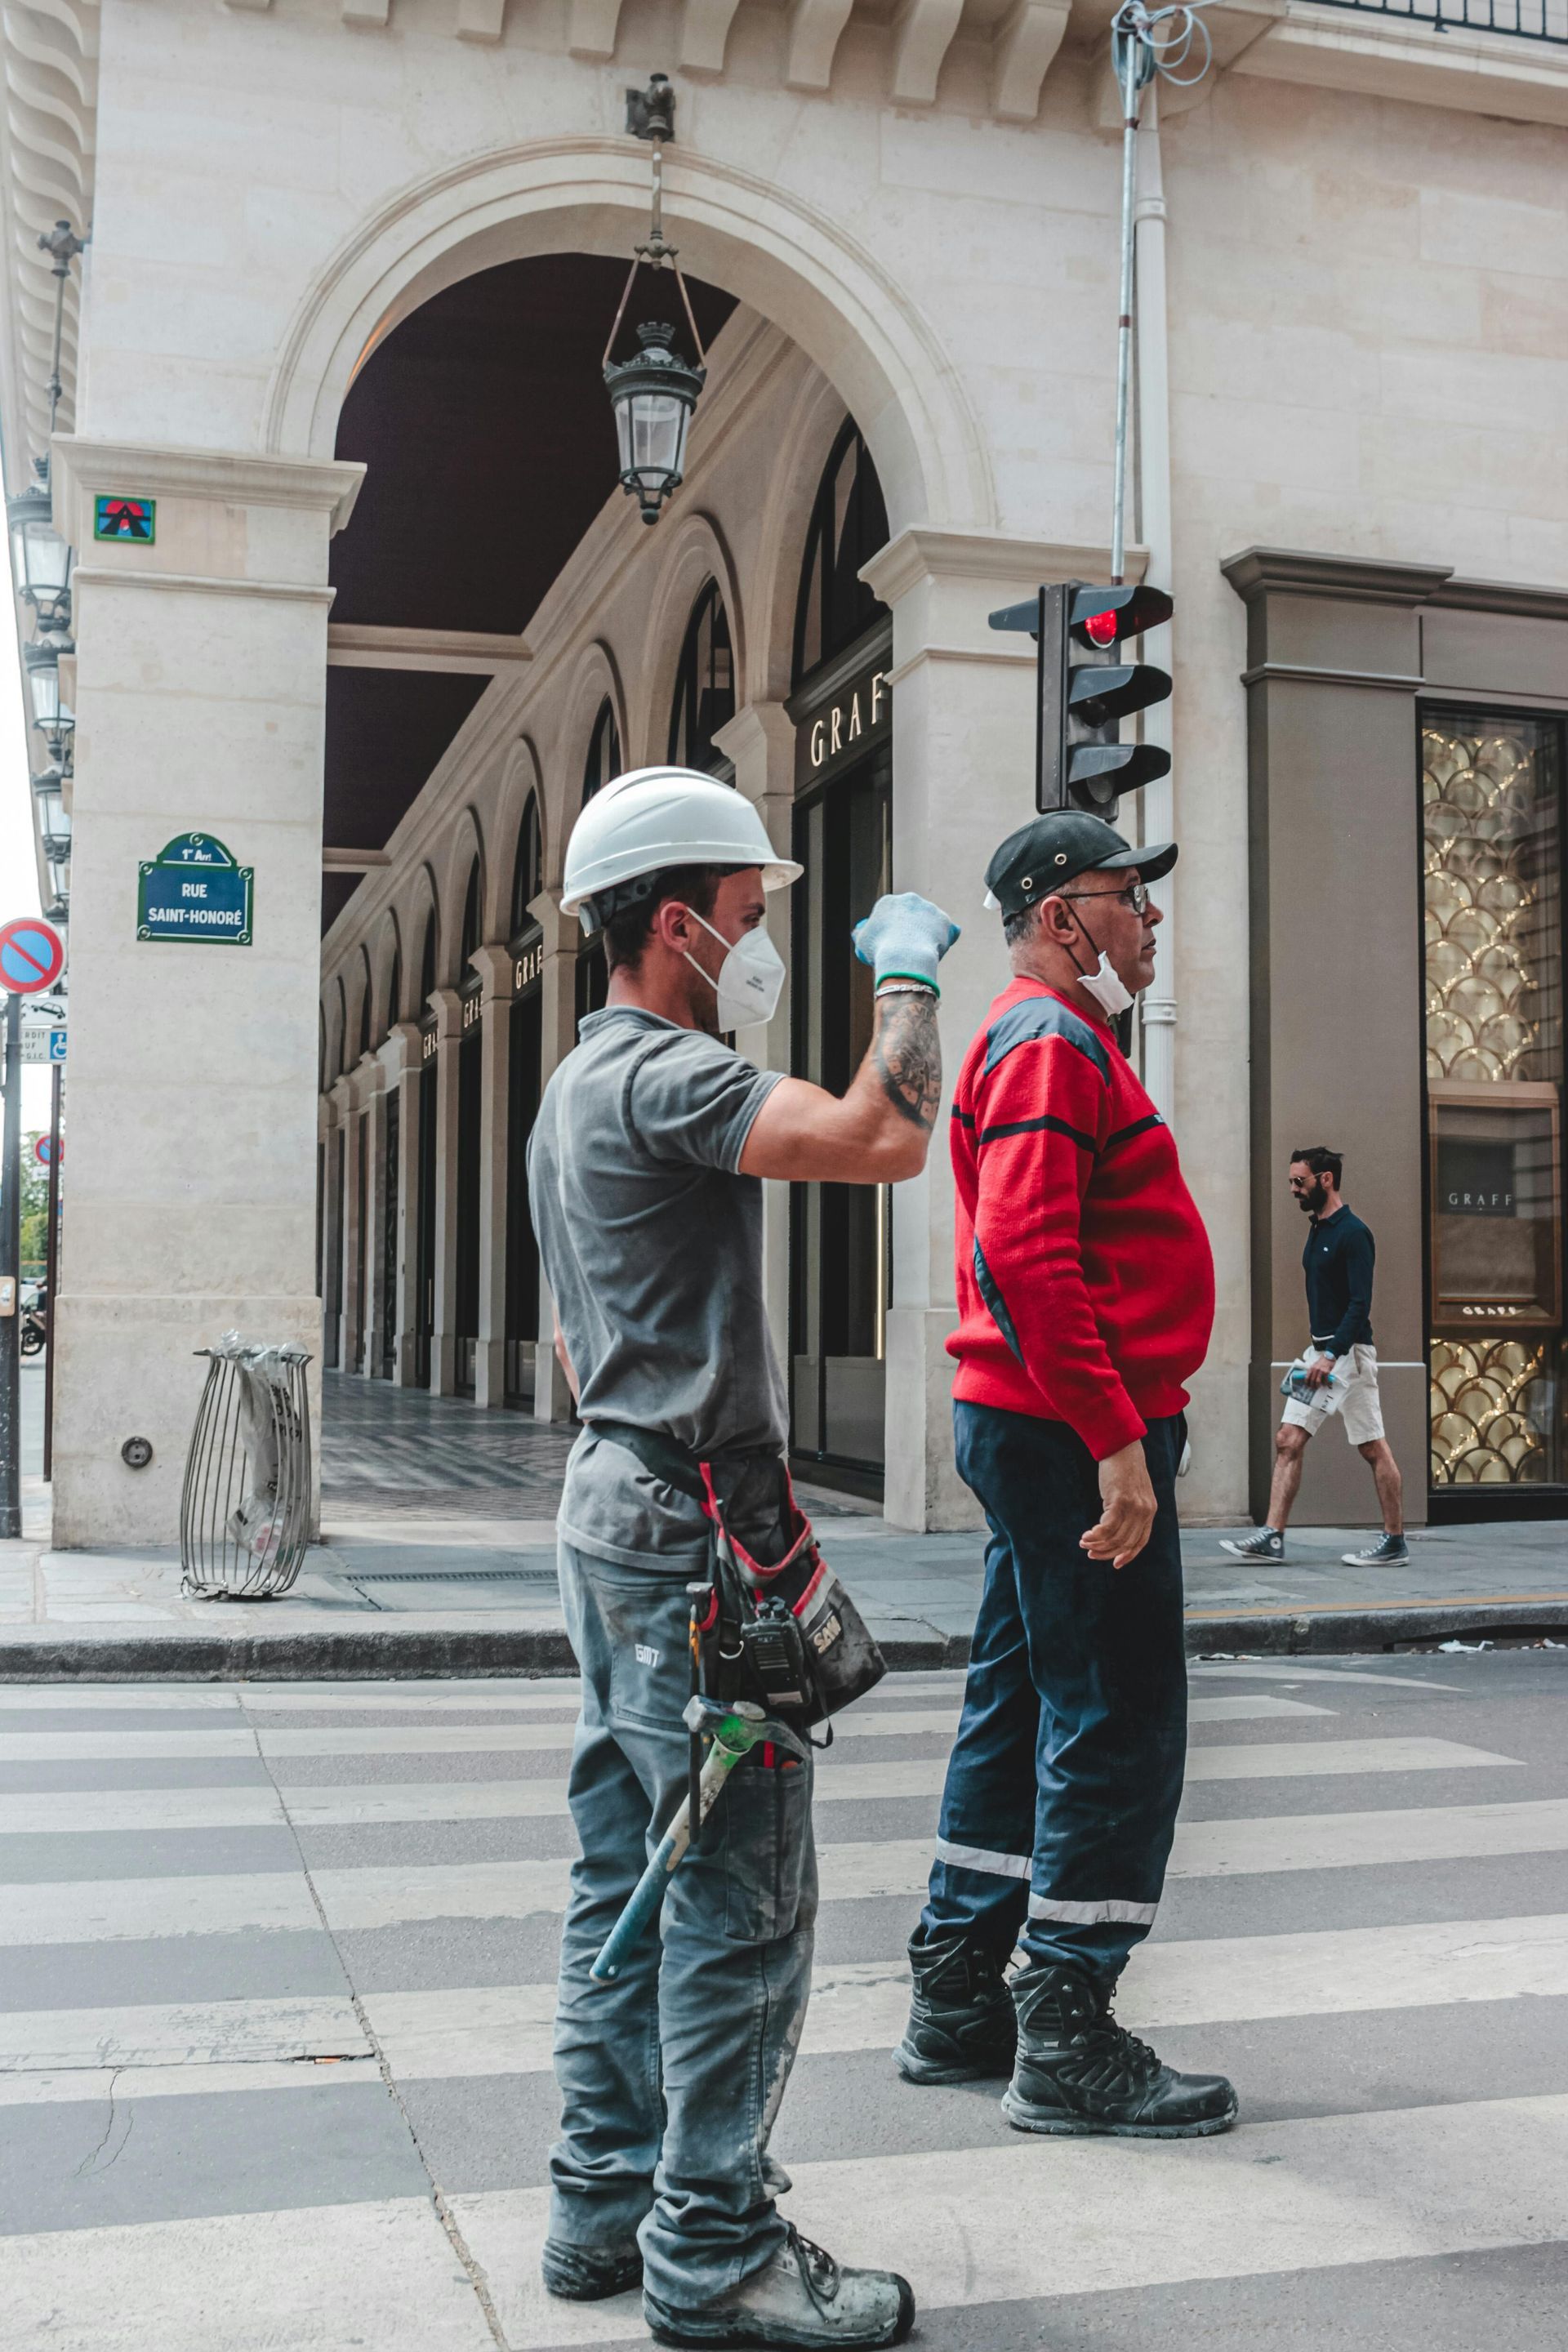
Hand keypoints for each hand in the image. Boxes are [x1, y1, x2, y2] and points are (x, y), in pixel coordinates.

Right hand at [853, 892, 959, 988]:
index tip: (893, 940)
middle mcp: (910, 899)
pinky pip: (947, 929)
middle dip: (912, 925)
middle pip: (912, 913)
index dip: (892, 927)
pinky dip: (945, 937)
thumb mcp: (862, 941)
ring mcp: (929, 908)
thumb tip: (858, 931)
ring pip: (930, 920)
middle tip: (909, 945)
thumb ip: (861, 933)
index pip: (892, 913)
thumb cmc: (880, 950)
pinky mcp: (944, 920)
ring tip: (923, 950)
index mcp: (889, 901)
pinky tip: (939, 948)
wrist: (904, 957)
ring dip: (928, 930)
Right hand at [1081, 1439, 1156, 1568]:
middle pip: (1126, 1542)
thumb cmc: (1123, 1467)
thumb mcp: (1133, 1491)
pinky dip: (1095, 1534)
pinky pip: (1107, 1527)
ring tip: (1084, 1543)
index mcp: (1150, 1510)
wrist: (1121, 1446)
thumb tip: (1116, 1527)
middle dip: (1107, 1552)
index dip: (1128, 1555)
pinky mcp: (1120, 1500)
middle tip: (1091, 1553)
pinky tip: (1086, 1535)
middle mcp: (1145, 1511)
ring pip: (1115, 1537)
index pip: (1141, 1541)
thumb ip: (1131, 1508)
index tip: (1115, 1563)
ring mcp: (1134, 1506)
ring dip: (1097, 1544)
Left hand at [1303, 1353, 1334, 1390]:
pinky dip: (1325, 1383)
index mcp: (1311, 1368)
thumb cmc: (1321, 1362)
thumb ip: (1312, 1371)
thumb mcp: (1314, 1366)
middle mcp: (1315, 1369)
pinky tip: (1325, 1384)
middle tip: (1314, 1388)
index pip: (1307, 1377)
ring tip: (1319, 1387)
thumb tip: (1309, 1378)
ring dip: (1318, 1386)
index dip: (1307, 1383)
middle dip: (1313, 1386)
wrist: (1328, 1357)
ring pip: (1318, 1381)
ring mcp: (1321, 1371)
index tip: (1308, 1385)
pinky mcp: (1326, 1372)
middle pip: (1312, 1380)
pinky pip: (1325, 1380)